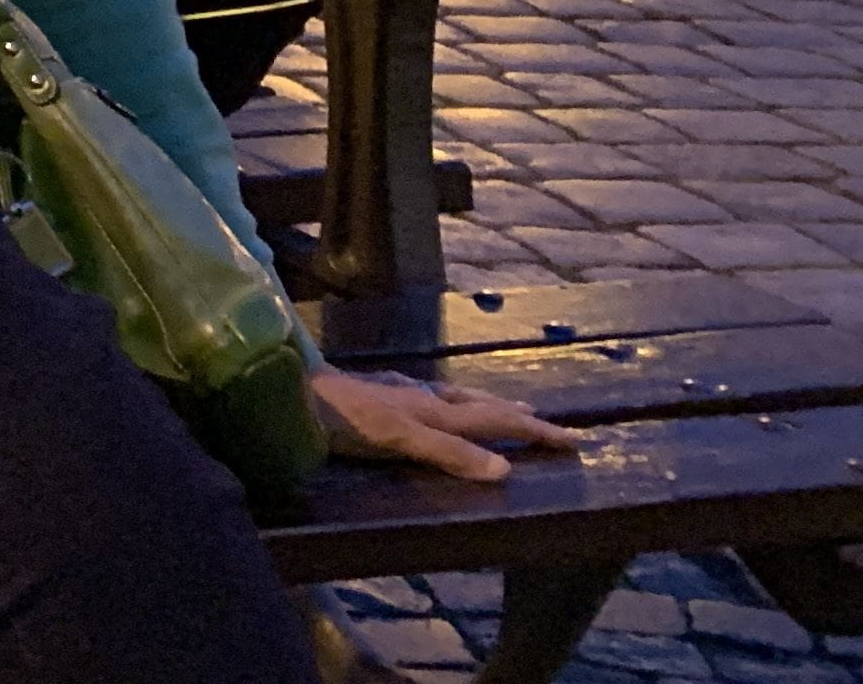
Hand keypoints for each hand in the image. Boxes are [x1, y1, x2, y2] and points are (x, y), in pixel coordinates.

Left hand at [312, 365, 580, 482]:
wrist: (287, 391)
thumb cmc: (342, 417)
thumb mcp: (399, 438)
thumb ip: (448, 453)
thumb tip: (506, 471)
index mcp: (434, 409)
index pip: (496, 420)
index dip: (534, 431)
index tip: (575, 440)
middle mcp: (421, 396)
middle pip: (479, 404)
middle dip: (514, 414)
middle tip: (544, 420)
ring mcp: (397, 392)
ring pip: (453, 398)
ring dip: (483, 405)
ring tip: (502, 407)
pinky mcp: (375, 395)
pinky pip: (426, 400)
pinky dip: (447, 405)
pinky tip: (432, 404)